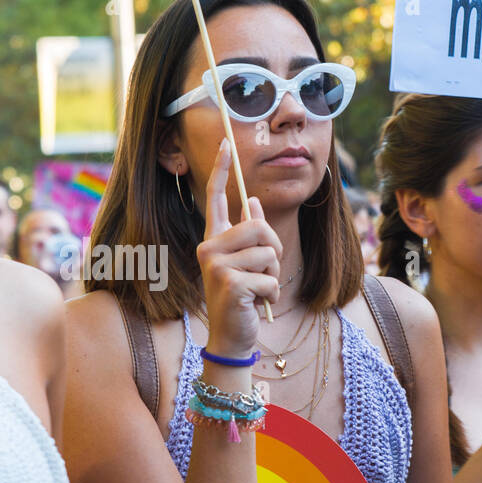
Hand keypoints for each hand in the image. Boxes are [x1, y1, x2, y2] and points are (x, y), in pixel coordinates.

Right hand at [195, 140, 282, 358]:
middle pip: (258, 226)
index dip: (220, 171)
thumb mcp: (246, 263)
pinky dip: (271, 294)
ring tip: (257, 290)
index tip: (225, 145)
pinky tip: (256, 304)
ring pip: (269, 253)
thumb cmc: (241, 298)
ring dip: (273, 275)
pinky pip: (269, 278)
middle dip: (274, 249)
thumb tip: (251, 200)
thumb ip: (248, 233)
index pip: (214, 199)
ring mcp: (215, 266)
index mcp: (212, 240)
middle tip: (264, 271)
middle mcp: (208, 248)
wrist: (231, 337)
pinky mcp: (229, 284)